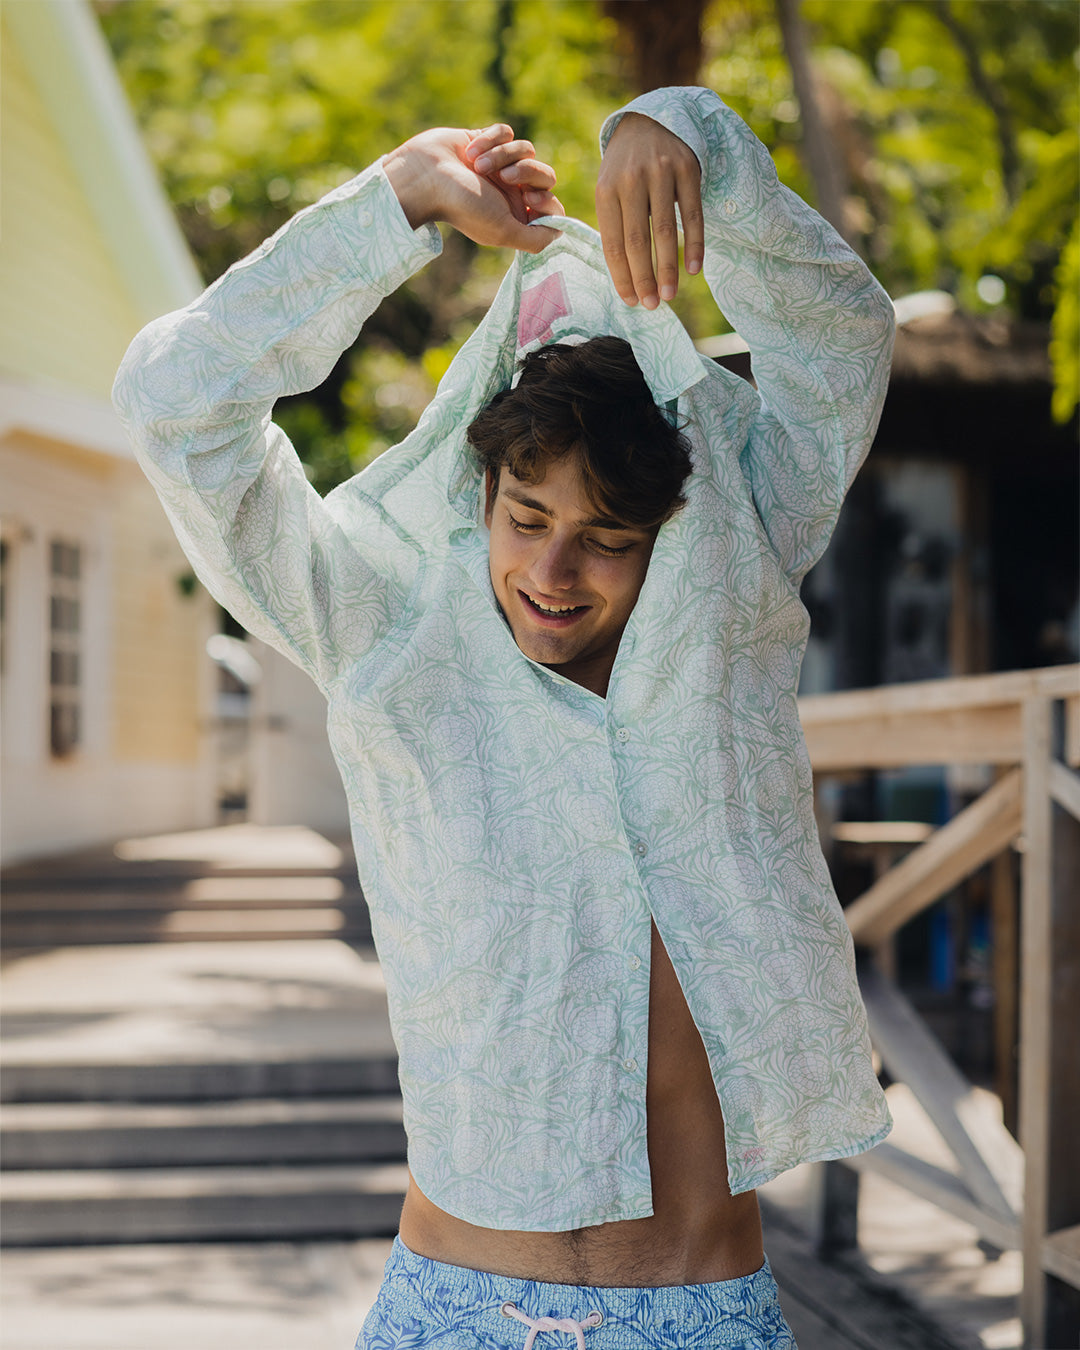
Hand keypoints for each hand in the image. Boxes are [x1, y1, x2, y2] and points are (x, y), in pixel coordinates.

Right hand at [384, 124, 562, 253]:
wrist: (425, 177)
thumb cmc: (462, 207)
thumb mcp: (503, 231)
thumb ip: (535, 239)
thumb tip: (560, 234)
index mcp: (516, 215)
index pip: (552, 206)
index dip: (548, 200)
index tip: (529, 198)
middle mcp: (510, 192)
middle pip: (545, 174)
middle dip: (528, 171)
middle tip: (506, 178)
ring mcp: (499, 166)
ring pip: (526, 149)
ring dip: (502, 155)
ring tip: (477, 166)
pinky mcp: (486, 142)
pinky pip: (506, 132)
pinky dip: (490, 140)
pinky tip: (471, 151)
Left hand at [595, 112, 703, 308]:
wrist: (648, 120)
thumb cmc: (625, 169)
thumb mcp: (609, 189)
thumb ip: (614, 225)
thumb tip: (624, 277)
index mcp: (606, 190)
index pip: (612, 243)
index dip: (622, 276)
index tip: (631, 301)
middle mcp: (631, 180)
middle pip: (638, 240)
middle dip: (644, 278)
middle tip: (652, 305)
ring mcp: (661, 172)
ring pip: (665, 230)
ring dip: (668, 268)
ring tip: (670, 295)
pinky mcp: (688, 169)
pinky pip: (693, 214)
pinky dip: (694, 244)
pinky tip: (694, 269)